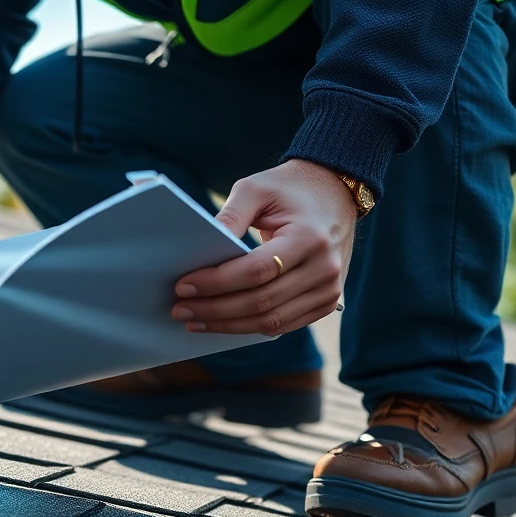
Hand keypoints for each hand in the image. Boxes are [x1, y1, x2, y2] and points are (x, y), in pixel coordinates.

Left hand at [172, 159, 357, 335]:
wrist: (335, 192)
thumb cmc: (289, 189)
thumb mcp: (256, 188)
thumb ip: (230, 215)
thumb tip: (199, 247)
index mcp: (309, 237)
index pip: (256, 271)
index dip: (217, 282)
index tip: (183, 286)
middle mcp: (324, 268)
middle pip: (261, 302)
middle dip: (215, 309)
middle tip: (179, 309)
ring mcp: (329, 290)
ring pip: (271, 322)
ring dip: (228, 325)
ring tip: (194, 320)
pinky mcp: (326, 302)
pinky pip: (284, 325)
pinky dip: (250, 328)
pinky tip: (222, 323)